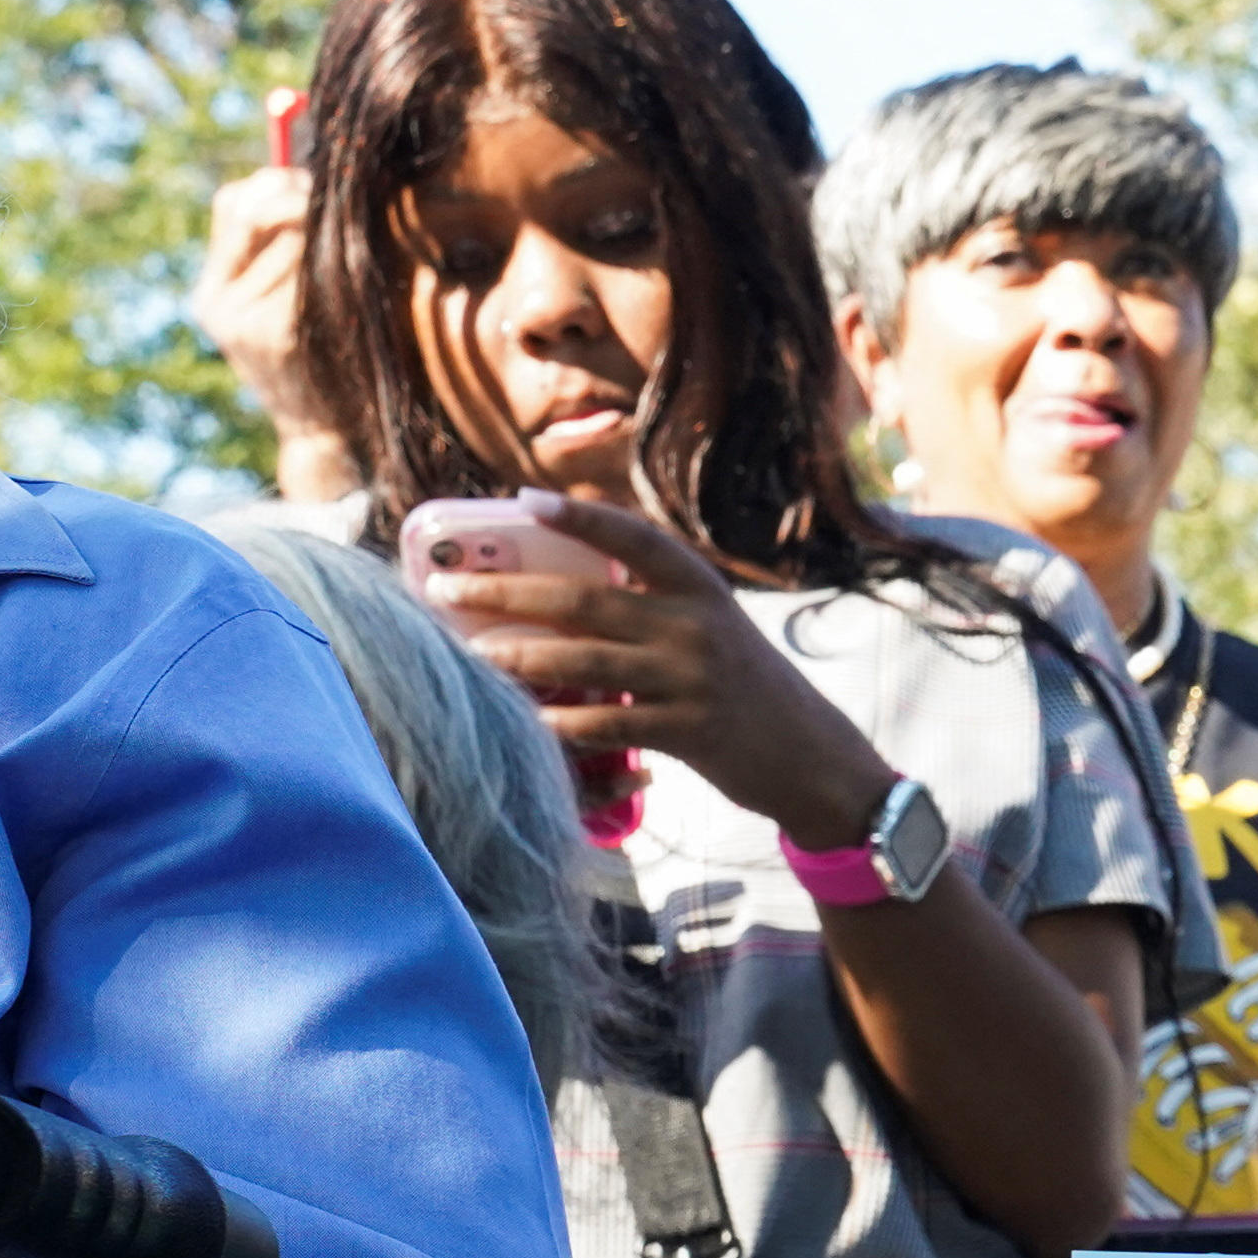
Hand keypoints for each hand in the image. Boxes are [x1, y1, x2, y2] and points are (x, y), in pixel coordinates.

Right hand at [194, 165, 351, 498]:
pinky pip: (312, 272)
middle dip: (305, 199)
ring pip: (291, 240)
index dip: (278, 184)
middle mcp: (218, 304)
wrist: (330, 442)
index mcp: (214, 293)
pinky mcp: (276, 335)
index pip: (232, 204)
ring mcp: (242, 320)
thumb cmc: (326, 368)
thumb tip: (318, 184)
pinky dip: (342, 267)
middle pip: (256, 210)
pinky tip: (365, 283)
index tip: (321, 188)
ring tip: (365, 254)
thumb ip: (287, 258)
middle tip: (348, 209)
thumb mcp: (290, 312)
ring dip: (333, 237)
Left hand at [445, 494, 900, 851]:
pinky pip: (609, 724)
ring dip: (518, 657)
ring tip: (469, 654)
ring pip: (586, 661)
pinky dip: (563, 722)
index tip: (523, 500)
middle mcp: (697, 626)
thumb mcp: (713, 628)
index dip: (578, 518)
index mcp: (700, 589)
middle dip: (507, 594)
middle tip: (446, 590)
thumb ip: (656, 605)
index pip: (634, 539)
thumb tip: (562, 587)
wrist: (812, 757)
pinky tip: (524, 720)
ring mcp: (692, 680)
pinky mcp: (689, 732)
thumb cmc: (746, 688)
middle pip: (585, 601)